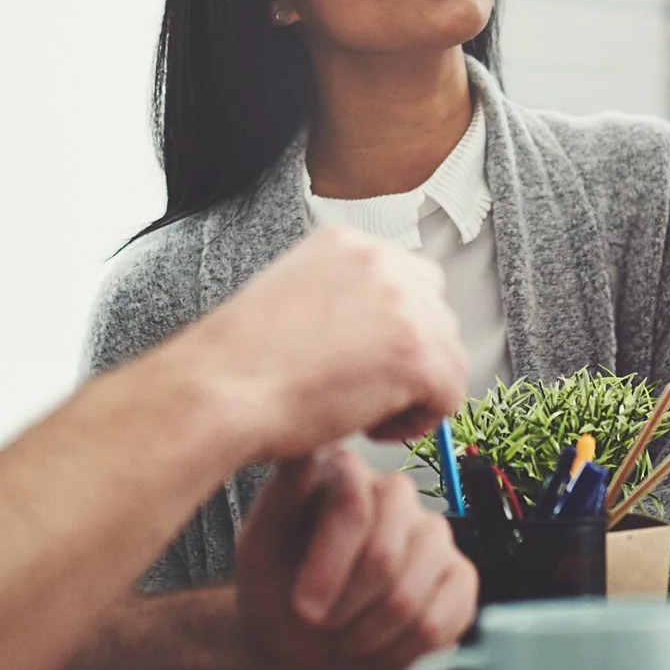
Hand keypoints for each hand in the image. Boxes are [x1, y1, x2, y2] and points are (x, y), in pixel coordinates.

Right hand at [189, 228, 467, 461]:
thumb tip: (374, 335)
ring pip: (448, 357)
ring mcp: (406, 305)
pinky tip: (370, 425)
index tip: (368, 360)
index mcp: (347, 244)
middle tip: (364, 390)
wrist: (220, 390)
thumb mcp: (291, 299)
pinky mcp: (419, 354)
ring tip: (361, 411)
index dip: (392, 331)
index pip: (407, 282)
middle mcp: (382, 262)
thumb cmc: (238, 363)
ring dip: (413, 392)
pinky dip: (417, 422)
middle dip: (410, 359)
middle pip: (436, 315)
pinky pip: (449, 397)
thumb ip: (339, 302)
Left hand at [234, 450, 477, 669]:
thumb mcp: (259, 550)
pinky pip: (442, 620)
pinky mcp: (460, 576)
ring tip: (344, 640)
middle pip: (384, 554)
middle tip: (321, 628)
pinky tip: (378, 648)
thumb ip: (280, 500)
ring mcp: (433, 532)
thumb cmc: (275, 593)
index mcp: (346, 473)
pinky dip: (401, 649)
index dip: (329, 567)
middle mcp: (395, 493)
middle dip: (347, 606)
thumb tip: (303, 453)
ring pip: (410, 593)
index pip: (353, 506)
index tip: (303, 611)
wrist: (303, 649)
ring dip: (369, 633)